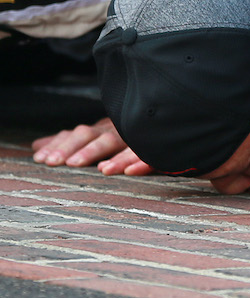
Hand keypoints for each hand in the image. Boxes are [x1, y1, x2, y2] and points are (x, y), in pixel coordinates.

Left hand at [31, 118, 152, 174]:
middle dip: (82, 149)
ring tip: (99, 170)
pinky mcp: (159, 151)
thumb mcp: (96, 137)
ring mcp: (139, 139)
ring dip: (113, 155)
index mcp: (104, 129)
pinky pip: (151, 156)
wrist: (164, 126)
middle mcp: (120, 132)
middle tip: (64, 163)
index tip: (41, 158)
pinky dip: (142, 162)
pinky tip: (130, 172)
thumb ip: (69, 142)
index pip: (80, 134)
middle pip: (99, 137)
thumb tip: (37, 145)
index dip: (61, 145)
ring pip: (124, 144)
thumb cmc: (124, 137)